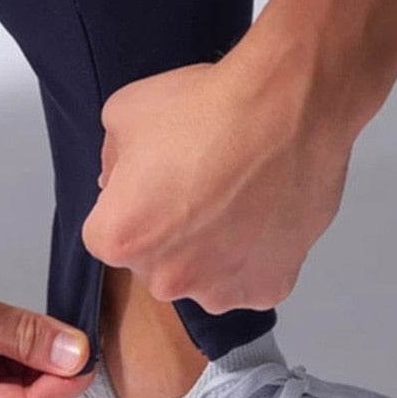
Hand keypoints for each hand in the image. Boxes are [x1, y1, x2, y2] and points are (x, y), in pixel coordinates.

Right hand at [0, 226, 92, 397]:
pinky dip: (10, 341)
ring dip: (31, 353)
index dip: (65, 382)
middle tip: (80, 332)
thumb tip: (73, 354)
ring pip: (6, 378)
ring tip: (54, 322)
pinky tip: (23, 321)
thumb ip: (23, 336)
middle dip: (51, 368)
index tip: (92, 352)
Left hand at [82, 53, 351, 313]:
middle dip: (169, 232)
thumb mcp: (124, 113)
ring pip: (202, 276)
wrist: (288, 107)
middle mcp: (164, 279)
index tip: (158, 180)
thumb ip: (111, 158)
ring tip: (236, 201)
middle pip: (155, 262)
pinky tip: (263, 216)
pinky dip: (255, 257)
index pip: (108, 233)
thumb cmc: (206, 109)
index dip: (131, 203)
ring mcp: (218, 289)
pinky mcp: (267, 290)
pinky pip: (250, 280)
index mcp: (118, 239)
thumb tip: (118, 183)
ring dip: (211, 250)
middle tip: (200, 188)